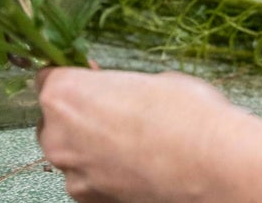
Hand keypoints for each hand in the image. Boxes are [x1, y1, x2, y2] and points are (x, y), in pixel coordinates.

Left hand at [37, 67, 261, 202]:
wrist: (215, 164)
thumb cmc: (185, 112)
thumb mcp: (147, 79)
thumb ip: (116, 88)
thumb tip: (118, 95)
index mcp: (64, 93)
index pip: (46, 78)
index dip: (72, 77)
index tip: (91, 79)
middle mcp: (57, 135)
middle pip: (53, 120)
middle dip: (78, 116)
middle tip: (116, 114)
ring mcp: (75, 175)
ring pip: (72, 155)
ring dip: (93, 149)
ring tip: (135, 146)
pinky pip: (90, 183)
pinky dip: (107, 177)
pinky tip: (138, 169)